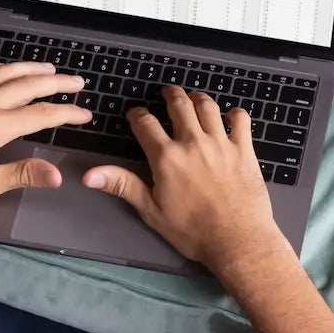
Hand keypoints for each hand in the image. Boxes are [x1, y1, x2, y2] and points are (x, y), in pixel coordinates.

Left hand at [0, 62, 91, 208]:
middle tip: (78, 80)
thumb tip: (57, 174)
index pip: (42, 114)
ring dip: (31, 68)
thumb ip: (21, 175)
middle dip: (57, 82)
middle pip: (28, 84)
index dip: (67, 113)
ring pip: (5, 71)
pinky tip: (5, 68)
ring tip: (50, 68)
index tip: (85, 114)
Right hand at [83, 86, 284, 273]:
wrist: (237, 241)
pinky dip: (234, 114)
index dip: (137, 114)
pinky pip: (240, 120)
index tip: (135, 113)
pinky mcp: (244, 150)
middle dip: (170, 94)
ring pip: (208, 106)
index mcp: (166, 157)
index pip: (145, 123)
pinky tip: (229, 117)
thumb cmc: (192, 231)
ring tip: (193, 98)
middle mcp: (193, 142)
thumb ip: (123, 186)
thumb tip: (89, 175)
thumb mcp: (151, 211)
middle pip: (179, 104)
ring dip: (198, 98)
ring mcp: (221, 143)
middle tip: (167, 91)